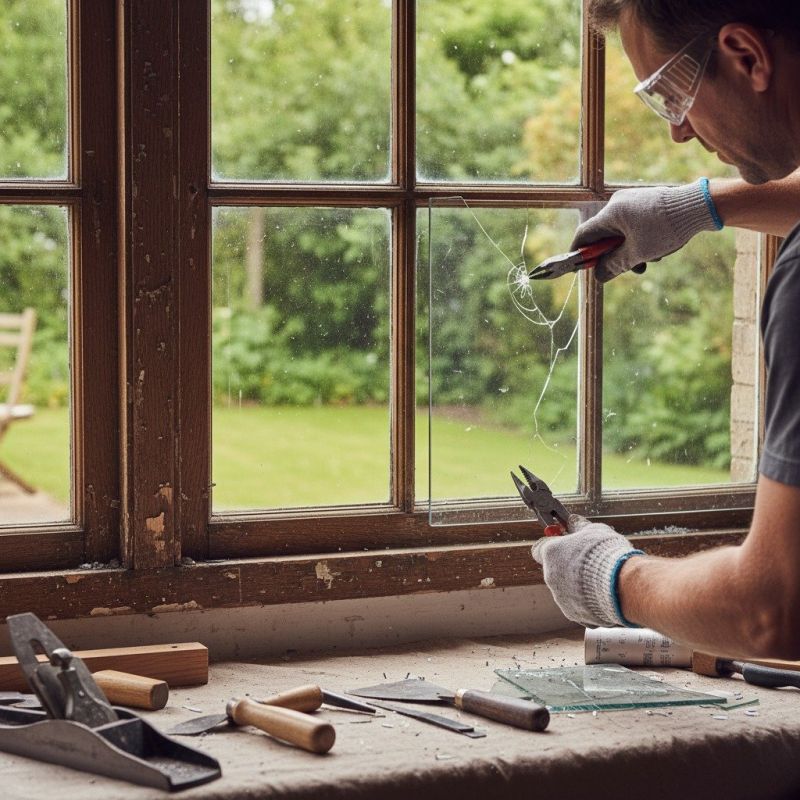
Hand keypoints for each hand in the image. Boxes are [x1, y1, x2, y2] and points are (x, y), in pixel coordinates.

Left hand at [531, 516, 643, 627]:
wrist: (624, 586)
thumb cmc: (607, 554)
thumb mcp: (593, 530)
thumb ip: (578, 526)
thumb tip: (572, 520)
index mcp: (551, 554)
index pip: (539, 548)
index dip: (552, 545)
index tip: (563, 543)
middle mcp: (550, 577)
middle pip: (554, 569)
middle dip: (568, 565)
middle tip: (588, 561)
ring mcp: (561, 598)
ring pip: (566, 588)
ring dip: (578, 584)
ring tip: (601, 578)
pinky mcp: (574, 614)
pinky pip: (578, 605)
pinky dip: (587, 600)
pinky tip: (604, 593)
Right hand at [572, 179, 721, 282]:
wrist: (699, 206)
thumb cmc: (666, 229)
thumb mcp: (637, 254)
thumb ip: (614, 265)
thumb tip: (598, 276)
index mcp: (611, 213)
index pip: (584, 235)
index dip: (580, 254)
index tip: (580, 268)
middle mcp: (618, 203)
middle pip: (604, 236)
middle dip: (615, 256)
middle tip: (627, 269)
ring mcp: (633, 201)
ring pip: (622, 233)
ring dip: (631, 251)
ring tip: (650, 261)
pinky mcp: (646, 203)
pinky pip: (634, 225)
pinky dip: (641, 240)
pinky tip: (658, 248)